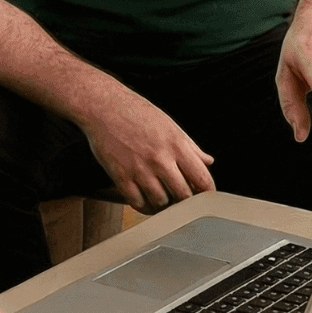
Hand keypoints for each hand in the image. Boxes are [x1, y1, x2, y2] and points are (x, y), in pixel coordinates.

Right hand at [77, 84, 215, 212]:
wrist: (103, 106)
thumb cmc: (136, 113)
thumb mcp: (169, 125)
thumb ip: (190, 146)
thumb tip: (208, 161)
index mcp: (176, 145)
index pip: (202, 179)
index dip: (206, 192)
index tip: (202, 194)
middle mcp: (160, 158)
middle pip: (183, 195)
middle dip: (184, 200)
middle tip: (180, 197)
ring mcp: (139, 169)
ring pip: (161, 202)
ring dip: (163, 204)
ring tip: (162, 198)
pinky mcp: (120, 176)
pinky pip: (137, 202)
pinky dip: (143, 206)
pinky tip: (145, 200)